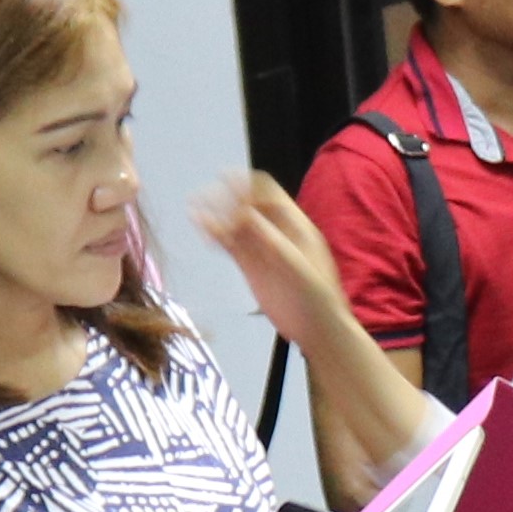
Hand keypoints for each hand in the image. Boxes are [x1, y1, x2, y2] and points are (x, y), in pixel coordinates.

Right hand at [194, 171, 353, 365]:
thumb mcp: (299, 269)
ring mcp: (262, 249)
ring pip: (235, 224)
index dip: (247, 186)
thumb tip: (246, 215)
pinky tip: (201, 227)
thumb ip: (274, 242)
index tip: (225, 181)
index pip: (268, 195)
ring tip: (194, 207)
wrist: (317, 330)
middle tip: (204, 197)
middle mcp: (277, 232)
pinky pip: (230, 244)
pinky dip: (216, 234)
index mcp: (296, 226)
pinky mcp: (250, 266)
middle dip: (226, 197)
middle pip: (247, 205)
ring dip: (216, 214)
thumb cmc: (318, 299)